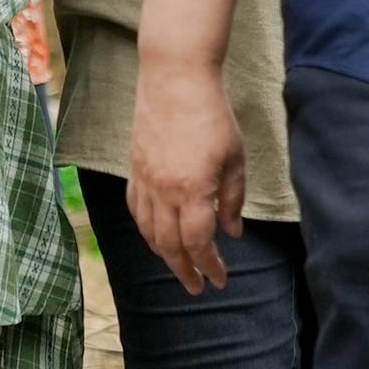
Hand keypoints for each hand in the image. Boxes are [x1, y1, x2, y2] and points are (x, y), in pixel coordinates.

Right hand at [125, 65, 248, 291]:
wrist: (174, 80)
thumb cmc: (212, 116)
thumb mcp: (235, 159)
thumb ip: (233, 200)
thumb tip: (232, 233)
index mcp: (192, 190)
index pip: (198, 243)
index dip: (209, 267)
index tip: (220, 281)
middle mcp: (163, 191)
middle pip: (169, 245)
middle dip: (184, 271)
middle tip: (197, 287)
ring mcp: (144, 181)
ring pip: (148, 231)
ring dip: (163, 255)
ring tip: (178, 266)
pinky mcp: (134, 169)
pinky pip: (136, 210)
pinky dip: (145, 229)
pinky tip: (155, 235)